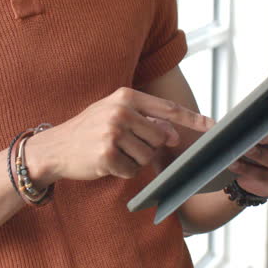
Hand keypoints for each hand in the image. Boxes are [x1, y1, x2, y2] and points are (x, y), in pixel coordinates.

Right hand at [24, 87, 214, 184]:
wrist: (54, 147)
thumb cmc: (88, 129)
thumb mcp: (114, 113)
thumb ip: (145, 119)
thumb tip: (173, 134)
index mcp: (125, 96)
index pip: (168, 109)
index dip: (193, 119)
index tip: (213, 126)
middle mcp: (121, 112)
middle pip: (160, 138)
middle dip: (148, 147)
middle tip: (124, 144)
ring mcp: (113, 133)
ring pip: (148, 156)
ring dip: (135, 160)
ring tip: (113, 152)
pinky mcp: (107, 155)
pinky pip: (132, 170)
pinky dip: (122, 171)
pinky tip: (105, 163)